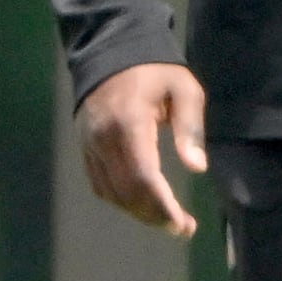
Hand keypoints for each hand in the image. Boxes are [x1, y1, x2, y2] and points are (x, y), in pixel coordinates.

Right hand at [76, 60, 206, 236]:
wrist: (110, 52)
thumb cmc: (154, 71)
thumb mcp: (184, 88)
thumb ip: (190, 127)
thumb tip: (197, 167)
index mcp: (129, 123)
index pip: (142, 177)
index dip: (162, 206)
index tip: (183, 224)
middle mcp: (104, 138)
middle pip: (126, 191)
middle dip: (154, 215)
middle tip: (181, 228)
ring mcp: (90, 144)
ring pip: (111, 192)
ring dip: (138, 212)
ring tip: (165, 219)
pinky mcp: (84, 147)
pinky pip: (99, 184)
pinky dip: (120, 200)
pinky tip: (140, 203)